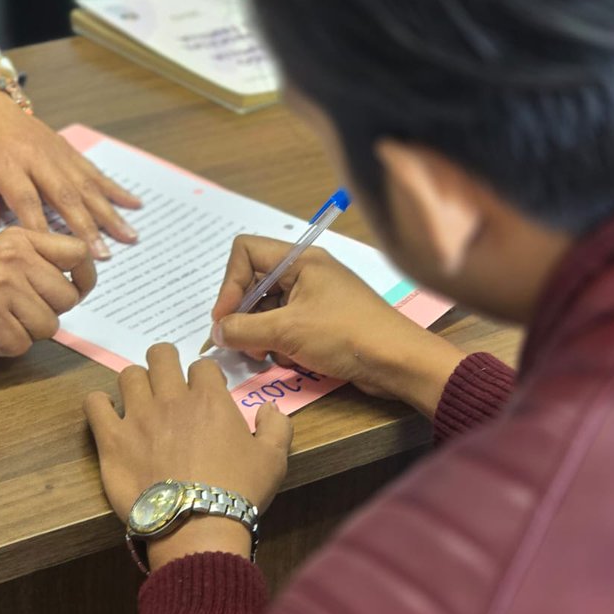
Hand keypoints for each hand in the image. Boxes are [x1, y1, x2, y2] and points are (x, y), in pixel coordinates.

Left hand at [0, 90, 140, 259]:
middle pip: (65, 195)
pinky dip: (115, 189)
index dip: (42, 228)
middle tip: (104, 255)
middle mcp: (36, 158)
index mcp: (6, 164)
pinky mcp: (67, 150)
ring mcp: (56, 153)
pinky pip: (93, 171)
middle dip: (87, 227)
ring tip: (129, 235)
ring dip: (109, 212)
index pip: (27, 201)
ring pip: (87, 185)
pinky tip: (134, 203)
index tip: (57, 254)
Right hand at [0, 226, 94, 362]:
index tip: (77, 291)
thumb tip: (82, 282)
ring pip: (48, 325)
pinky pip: (22, 344)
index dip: (85, 278)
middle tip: (17, 312)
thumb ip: (37, 264)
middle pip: (67, 297)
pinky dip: (5, 347)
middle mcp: (11, 256)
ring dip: (26, 334)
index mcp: (18, 239)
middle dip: (48, 314)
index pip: (78, 252)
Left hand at [85, 343, 291, 568]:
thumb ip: (276, 426)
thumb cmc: (238, 492)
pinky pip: (94, 404)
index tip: (205, 392)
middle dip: (165, 363)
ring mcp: (138, 416)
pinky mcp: (111, 439)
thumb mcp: (274, 460)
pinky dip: (99, 404)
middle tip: (168, 383)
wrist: (197, 526)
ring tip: (140, 401)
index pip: (202, 365)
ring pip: (129, 375)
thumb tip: (269, 407)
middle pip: (161, 356)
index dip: (204, 376)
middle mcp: (171, 399)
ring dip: (136, 383)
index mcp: (209, 399)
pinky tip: (107, 414)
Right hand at [211, 236, 462, 418]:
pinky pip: (286, 327)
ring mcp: (314, 298)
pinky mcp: (322, 322)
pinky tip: (292, 361)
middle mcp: (306, 273)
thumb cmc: (345, 335)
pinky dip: (281, 345)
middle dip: (244, 317)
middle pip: (254, 285)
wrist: (397, 362)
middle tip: (243, 345)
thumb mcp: (287, 331)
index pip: (245, 252)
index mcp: (300, 260)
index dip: (229, 284)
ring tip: (270, 356)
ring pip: (267, 310)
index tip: (225, 319)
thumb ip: (243, 330)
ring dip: (262, 336)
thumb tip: (216, 332)